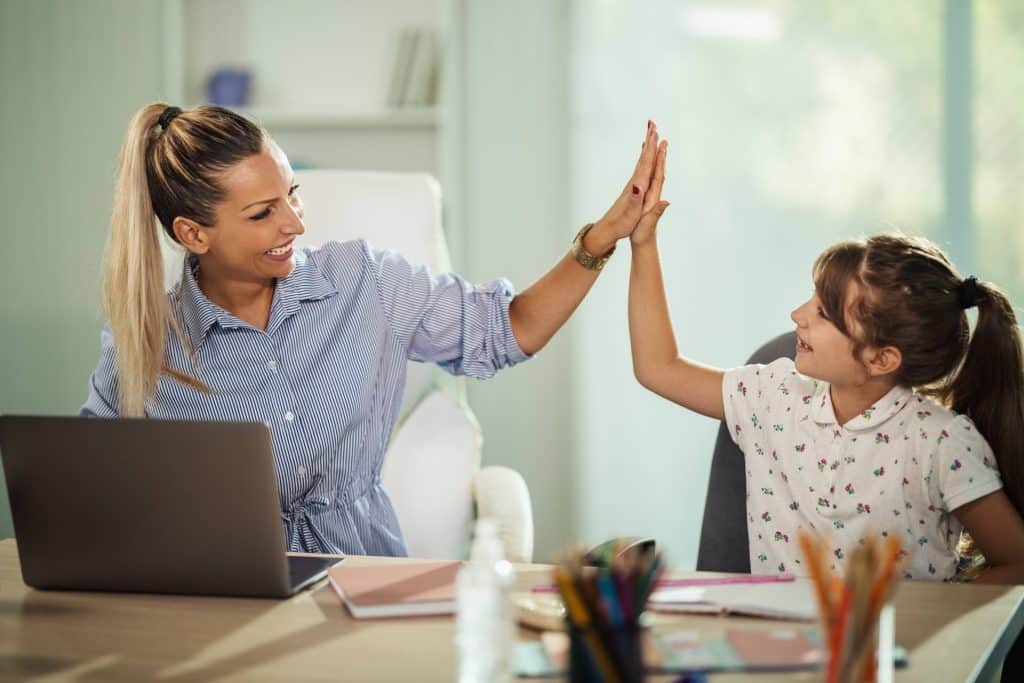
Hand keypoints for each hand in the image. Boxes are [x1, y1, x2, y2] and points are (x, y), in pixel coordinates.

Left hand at [584, 121, 668, 254]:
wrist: (609, 229)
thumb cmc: (621, 224)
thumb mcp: (630, 214)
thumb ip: (635, 200)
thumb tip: (638, 187)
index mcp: (637, 187)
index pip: (645, 164)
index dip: (651, 148)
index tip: (654, 132)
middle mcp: (635, 183)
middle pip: (643, 158)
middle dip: (649, 141)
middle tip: (652, 124)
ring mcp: (633, 185)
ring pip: (642, 161)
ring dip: (647, 147)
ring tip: (651, 134)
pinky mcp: (633, 189)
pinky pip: (641, 169)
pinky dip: (644, 159)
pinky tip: (644, 156)